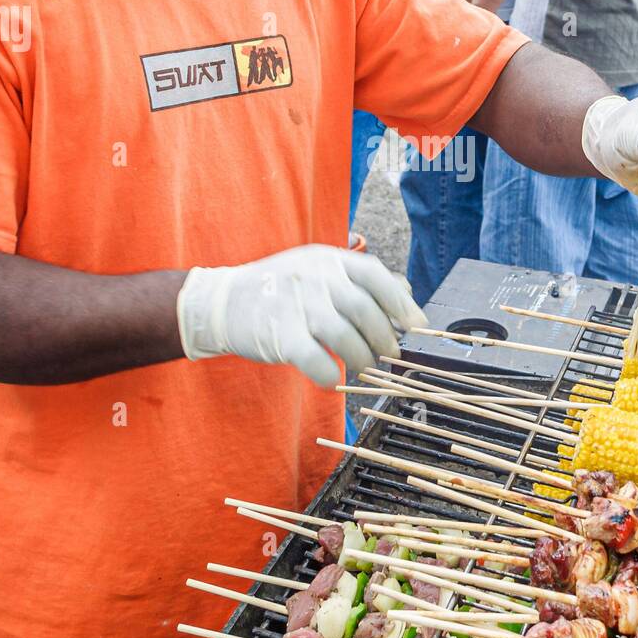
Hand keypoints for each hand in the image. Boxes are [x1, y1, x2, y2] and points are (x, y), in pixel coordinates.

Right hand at [177, 245, 426, 387]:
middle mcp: (314, 277)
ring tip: (364, 367)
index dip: (401, 302)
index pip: (375, 275)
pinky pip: (315, 360)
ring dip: (361, 358)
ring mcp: (296, 304)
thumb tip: (406, 291)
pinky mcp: (279, 334)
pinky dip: (329, 374)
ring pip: (344, 336)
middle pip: (364, 309)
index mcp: (328, 259)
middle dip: (384, 338)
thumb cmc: (280, 289)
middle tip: (390, 355)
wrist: (221, 302)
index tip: (416, 325)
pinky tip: (332, 378)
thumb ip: (358, 279)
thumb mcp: (318, 268)